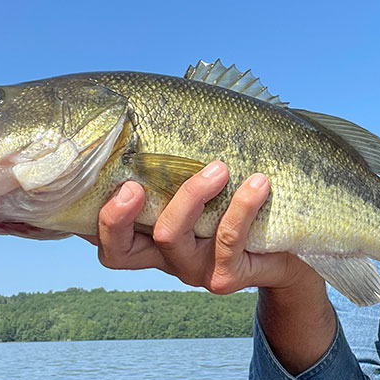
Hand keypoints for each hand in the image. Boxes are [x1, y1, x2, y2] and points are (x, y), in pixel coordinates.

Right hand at [85, 161, 310, 294]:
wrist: (290, 249)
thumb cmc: (241, 200)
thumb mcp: (205, 177)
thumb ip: (175, 155)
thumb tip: (151, 102)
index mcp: (146, 233)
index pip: (99, 232)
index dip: (88, 214)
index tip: (95, 177)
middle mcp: (162, 256)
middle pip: (117, 252)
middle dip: (116, 217)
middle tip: (131, 185)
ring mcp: (191, 269)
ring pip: (171, 236)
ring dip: (190, 196)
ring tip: (218, 167)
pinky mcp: (225, 277)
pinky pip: (227, 240)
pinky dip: (241, 207)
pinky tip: (257, 182)